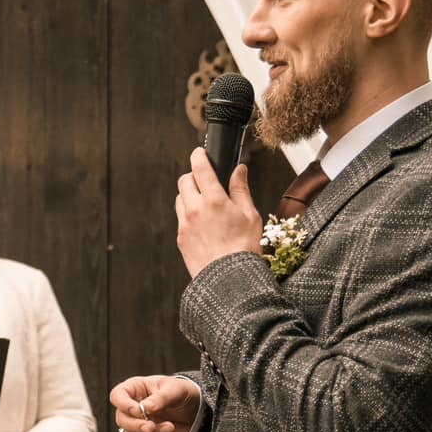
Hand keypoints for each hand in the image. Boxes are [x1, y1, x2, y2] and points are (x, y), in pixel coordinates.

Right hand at [109, 375, 201, 431]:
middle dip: (138, 426)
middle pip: (121, 420)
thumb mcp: (175, 390)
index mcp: (134, 389)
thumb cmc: (181, 394)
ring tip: (170, 428)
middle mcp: (131, 408)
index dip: (124, 405)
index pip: (117, 396)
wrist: (194, 412)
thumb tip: (145, 408)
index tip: (140, 411)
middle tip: (153, 427)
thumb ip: (161, 398)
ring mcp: (135, 425)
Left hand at [175, 148, 262, 278]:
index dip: (198, 156)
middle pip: (184, 180)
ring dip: (189, 195)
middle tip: (205, 180)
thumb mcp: (250, 215)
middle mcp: (195, 209)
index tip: (199, 153)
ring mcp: (185, 224)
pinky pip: (181, 218)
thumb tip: (239, 170)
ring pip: (180, 198)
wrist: (228, 279)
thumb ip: (240, 189)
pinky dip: (188, 214)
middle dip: (193, 176)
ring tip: (205, 203)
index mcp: (214, 200)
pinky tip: (203, 223)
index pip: (200, 168)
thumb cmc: (244, 249)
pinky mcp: (181, 238)